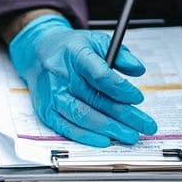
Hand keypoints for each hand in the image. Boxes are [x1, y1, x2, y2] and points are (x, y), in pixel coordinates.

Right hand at [8, 14, 156, 146]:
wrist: (36, 53)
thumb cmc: (70, 49)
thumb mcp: (96, 41)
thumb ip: (120, 54)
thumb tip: (138, 70)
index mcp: (76, 54)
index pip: (100, 75)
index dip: (121, 89)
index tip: (138, 98)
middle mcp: (62, 76)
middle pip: (96, 100)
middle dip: (125, 116)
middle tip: (145, 125)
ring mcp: (52, 95)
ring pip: (83, 116)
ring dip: (109, 129)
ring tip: (129, 135)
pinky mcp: (46, 110)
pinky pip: (66, 127)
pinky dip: (86, 136)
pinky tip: (104, 140)